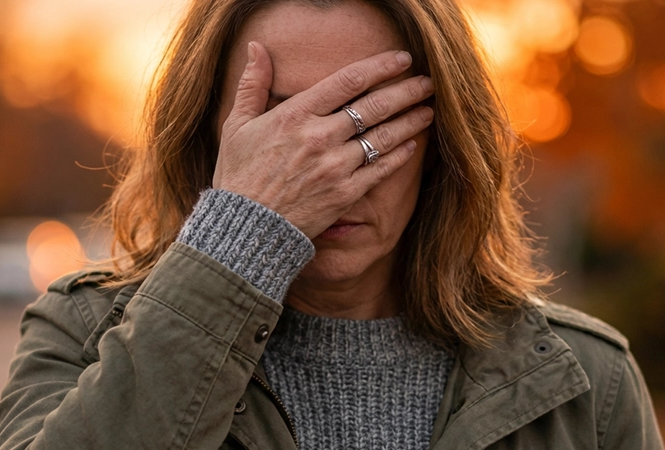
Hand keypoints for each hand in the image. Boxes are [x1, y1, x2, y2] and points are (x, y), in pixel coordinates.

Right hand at [213, 41, 434, 238]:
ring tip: (428, 109)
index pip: (348, 81)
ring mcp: (335, 167)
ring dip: (410, 120)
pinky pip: (380, 169)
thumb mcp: (236, 125)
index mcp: (296, 115)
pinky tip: (412, 145)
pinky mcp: (345, 193)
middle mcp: (320, 137)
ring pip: (383, 137)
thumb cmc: (239, 175)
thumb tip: (256, 47)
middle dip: (406, 90)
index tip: (401, 59)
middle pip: (374, 106)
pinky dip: (399, 155)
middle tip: (427, 82)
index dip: (380, 66)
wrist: (246, 227)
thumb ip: (253, 84)